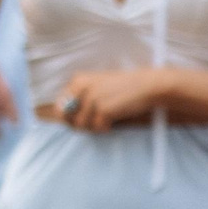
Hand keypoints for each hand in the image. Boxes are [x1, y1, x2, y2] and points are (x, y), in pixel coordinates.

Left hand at [38, 68, 168, 131]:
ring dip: (94, 127)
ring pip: (82, 125)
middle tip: (94, 122)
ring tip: (107, 119)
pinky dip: (106, 128)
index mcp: (77, 80)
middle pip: (67, 117)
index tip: (80, 119)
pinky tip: (114, 121)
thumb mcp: (97, 86)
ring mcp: (91, 98)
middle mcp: (81, 88)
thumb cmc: (123, 88)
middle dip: (78, 124)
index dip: (68, 117)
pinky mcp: (103, 109)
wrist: (148, 86)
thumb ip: (79, 98)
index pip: (59, 105)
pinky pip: (97, 128)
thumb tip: (63, 119)